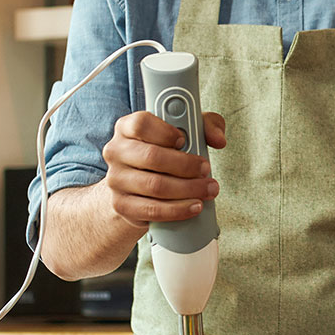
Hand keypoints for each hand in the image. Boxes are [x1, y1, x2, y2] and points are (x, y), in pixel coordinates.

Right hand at [99, 110, 226, 226]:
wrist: (136, 189)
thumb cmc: (163, 154)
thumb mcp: (185, 132)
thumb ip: (205, 126)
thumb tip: (218, 139)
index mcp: (126, 127)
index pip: (141, 124)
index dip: (165, 132)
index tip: (184, 140)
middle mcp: (116, 151)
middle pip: (151, 157)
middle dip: (185, 165)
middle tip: (206, 169)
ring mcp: (116, 180)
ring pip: (155, 185)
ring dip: (188, 189)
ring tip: (208, 189)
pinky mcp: (122, 205)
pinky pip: (152, 209)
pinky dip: (178, 209)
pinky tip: (195, 206)